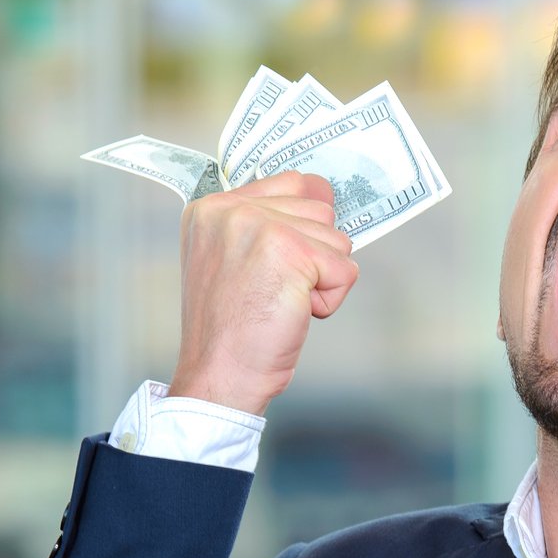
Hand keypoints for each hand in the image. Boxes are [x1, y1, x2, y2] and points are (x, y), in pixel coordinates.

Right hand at [168, 172, 357, 415]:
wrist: (220, 375)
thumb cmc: (231, 330)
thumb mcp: (232, 261)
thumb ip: (266, 223)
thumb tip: (324, 193)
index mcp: (211, 207)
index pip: (291, 182)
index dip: (304, 225)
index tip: (281, 263)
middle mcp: (232, 209)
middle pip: (320, 210)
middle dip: (314, 256)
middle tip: (272, 291)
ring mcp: (260, 226)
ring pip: (337, 239)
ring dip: (321, 279)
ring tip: (280, 303)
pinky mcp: (291, 252)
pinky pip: (346, 270)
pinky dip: (330, 300)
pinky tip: (293, 313)